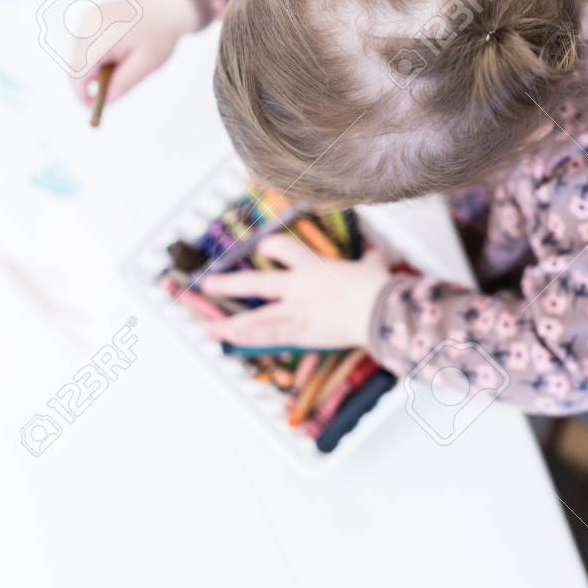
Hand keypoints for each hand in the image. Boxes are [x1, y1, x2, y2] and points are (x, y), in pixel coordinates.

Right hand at [72, 0, 200, 107]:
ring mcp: (87, 17)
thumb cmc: (160, 34)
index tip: (91, 108)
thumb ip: (123, 83)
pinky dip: (96, 56)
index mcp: (102, 33)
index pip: (79, 70)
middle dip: (89, 82)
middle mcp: (88, 22)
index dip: (81, 93)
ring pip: (79, 56)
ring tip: (122, 66)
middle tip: (110, 94)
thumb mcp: (146, 63)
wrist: (165, 6)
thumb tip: (105, 101)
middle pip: (76, 64)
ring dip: (94, 69)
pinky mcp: (89, 17)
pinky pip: (85, 45)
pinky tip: (117, 54)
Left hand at [200, 233, 392, 349]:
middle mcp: (298, 288)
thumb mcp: (374, 266)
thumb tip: (379, 254)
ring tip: (209, 328)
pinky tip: (233, 340)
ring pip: (257, 317)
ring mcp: (297, 311)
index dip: (271, 247)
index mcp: (314, 267)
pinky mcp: (304, 333)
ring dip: (231, 324)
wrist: (378, 310)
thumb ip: (371, 259)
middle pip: (256, 284)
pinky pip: (272, 336)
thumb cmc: (377, 287)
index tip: (262, 247)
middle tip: (208, 283)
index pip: (285, 249)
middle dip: (229, 284)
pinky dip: (252, 338)